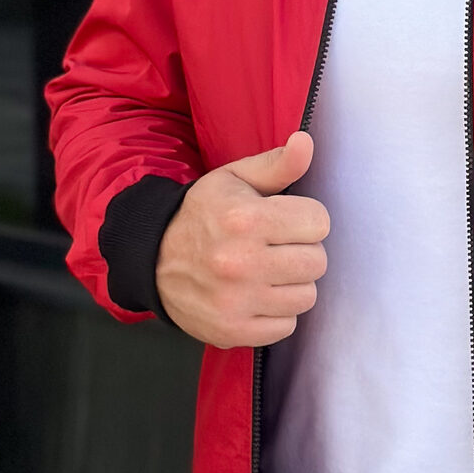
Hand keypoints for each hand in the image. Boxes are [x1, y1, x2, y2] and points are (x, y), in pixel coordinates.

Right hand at [155, 131, 327, 347]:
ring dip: (292, 284)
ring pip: (306, 296)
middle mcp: (240, 262)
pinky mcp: (233, 331)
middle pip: (317, 262)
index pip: (319, 222)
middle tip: (276, 247)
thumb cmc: (203, 214)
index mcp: (244, 218)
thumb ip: (277, 163)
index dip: (305, 218)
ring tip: (268, 271)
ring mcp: (236, 301)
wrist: (153, 259)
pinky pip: (287, 326)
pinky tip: (257, 295)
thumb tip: (307, 141)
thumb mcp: (235, 179)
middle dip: (302, 251)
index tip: (285, 220)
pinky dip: (277, 313)